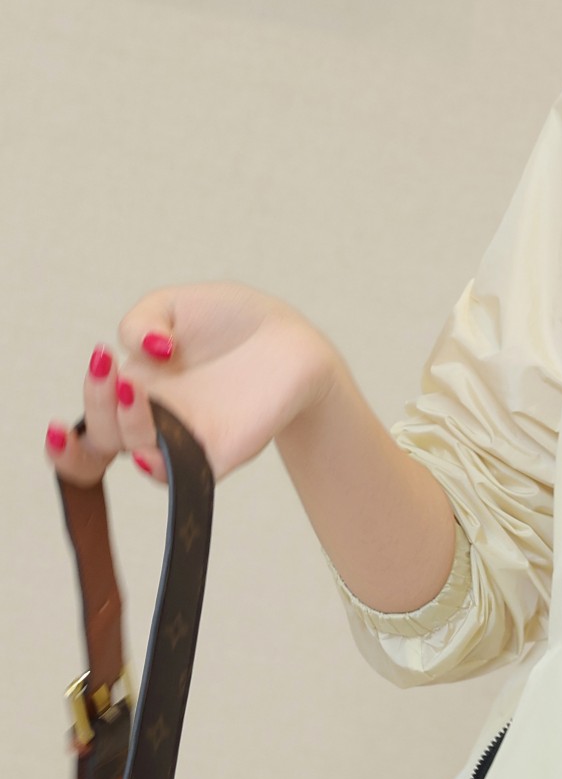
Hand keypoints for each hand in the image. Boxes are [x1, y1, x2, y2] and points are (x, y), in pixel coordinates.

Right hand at [45, 284, 341, 489]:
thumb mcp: (171, 306)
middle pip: (104, 438)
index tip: (54, 429)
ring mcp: (187, 440)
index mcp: (133, 395)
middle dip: (96, 405)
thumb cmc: (229, 325)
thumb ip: (138, 321)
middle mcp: (154, 423)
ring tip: (129, 385)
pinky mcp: (221, 451)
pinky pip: (184, 472)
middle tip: (109, 367)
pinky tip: (149, 446)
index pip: (90, 433)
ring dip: (124, 424)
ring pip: (138, 450)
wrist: (290, 339)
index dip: (64, 446)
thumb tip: (142, 351)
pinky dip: (160, 462)